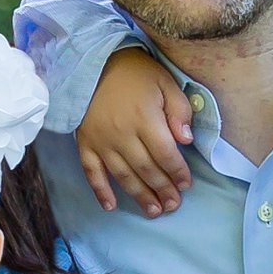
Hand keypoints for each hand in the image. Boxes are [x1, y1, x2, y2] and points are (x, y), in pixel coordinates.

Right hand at [77, 44, 198, 217]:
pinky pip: (92, 172)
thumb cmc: (134, 72)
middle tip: (174, 204)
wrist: (92, 62)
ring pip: (123, 176)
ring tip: (154, 211)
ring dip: (140, 196)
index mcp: (145, 119)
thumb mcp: (165, 82)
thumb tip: (186, 140)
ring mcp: (102, 142)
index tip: (186, 183)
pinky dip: (101, 191)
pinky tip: (111, 206)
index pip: (166, 154)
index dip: (178, 172)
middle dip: (163, 189)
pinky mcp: (85, 144)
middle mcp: (123, 135)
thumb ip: (179, 110)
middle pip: (146, 169)